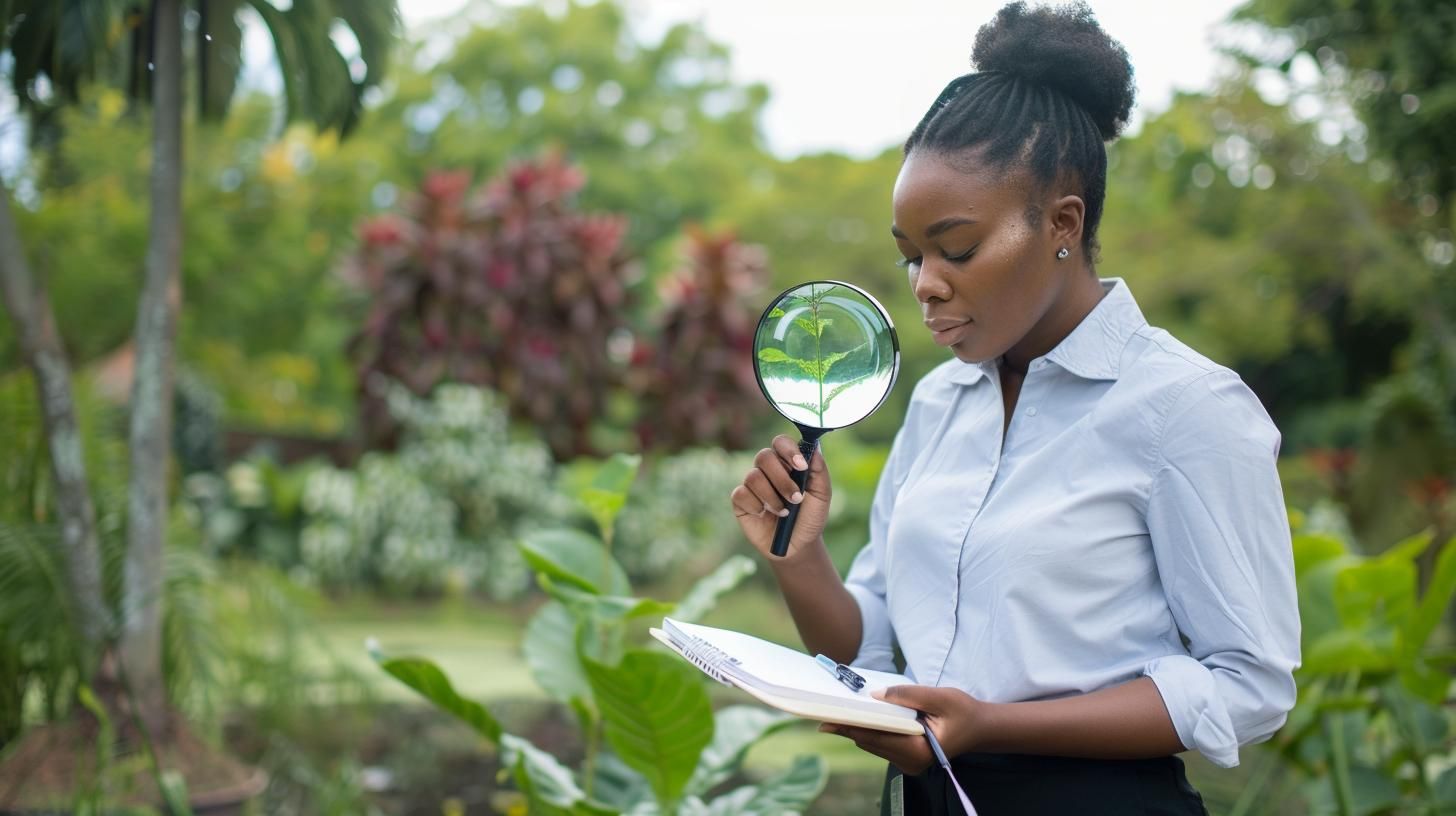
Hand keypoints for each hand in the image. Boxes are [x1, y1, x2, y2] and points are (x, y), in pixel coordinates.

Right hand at [729, 435, 831, 560]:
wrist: (798, 546)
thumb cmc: (810, 517)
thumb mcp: (822, 496)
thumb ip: (820, 471)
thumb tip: (815, 448)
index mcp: (787, 463)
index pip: (781, 442)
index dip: (789, 450)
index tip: (801, 466)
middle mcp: (768, 470)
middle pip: (764, 456)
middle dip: (782, 479)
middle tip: (796, 498)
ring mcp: (752, 484)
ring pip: (753, 477)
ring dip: (772, 497)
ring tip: (785, 513)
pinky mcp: (740, 500)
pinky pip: (741, 494)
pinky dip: (755, 506)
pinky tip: (764, 515)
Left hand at [818, 685, 982, 774]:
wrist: (980, 727)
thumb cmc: (963, 711)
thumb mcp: (939, 697)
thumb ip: (907, 695)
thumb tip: (875, 695)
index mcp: (918, 750)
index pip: (876, 737)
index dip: (850, 727)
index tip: (827, 720)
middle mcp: (910, 762)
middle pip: (870, 742)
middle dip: (848, 726)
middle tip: (823, 711)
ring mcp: (908, 763)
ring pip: (873, 743)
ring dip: (857, 727)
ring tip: (836, 711)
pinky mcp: (907, 757)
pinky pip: (882, 743)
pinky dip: (870, 729)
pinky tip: (859, 716)